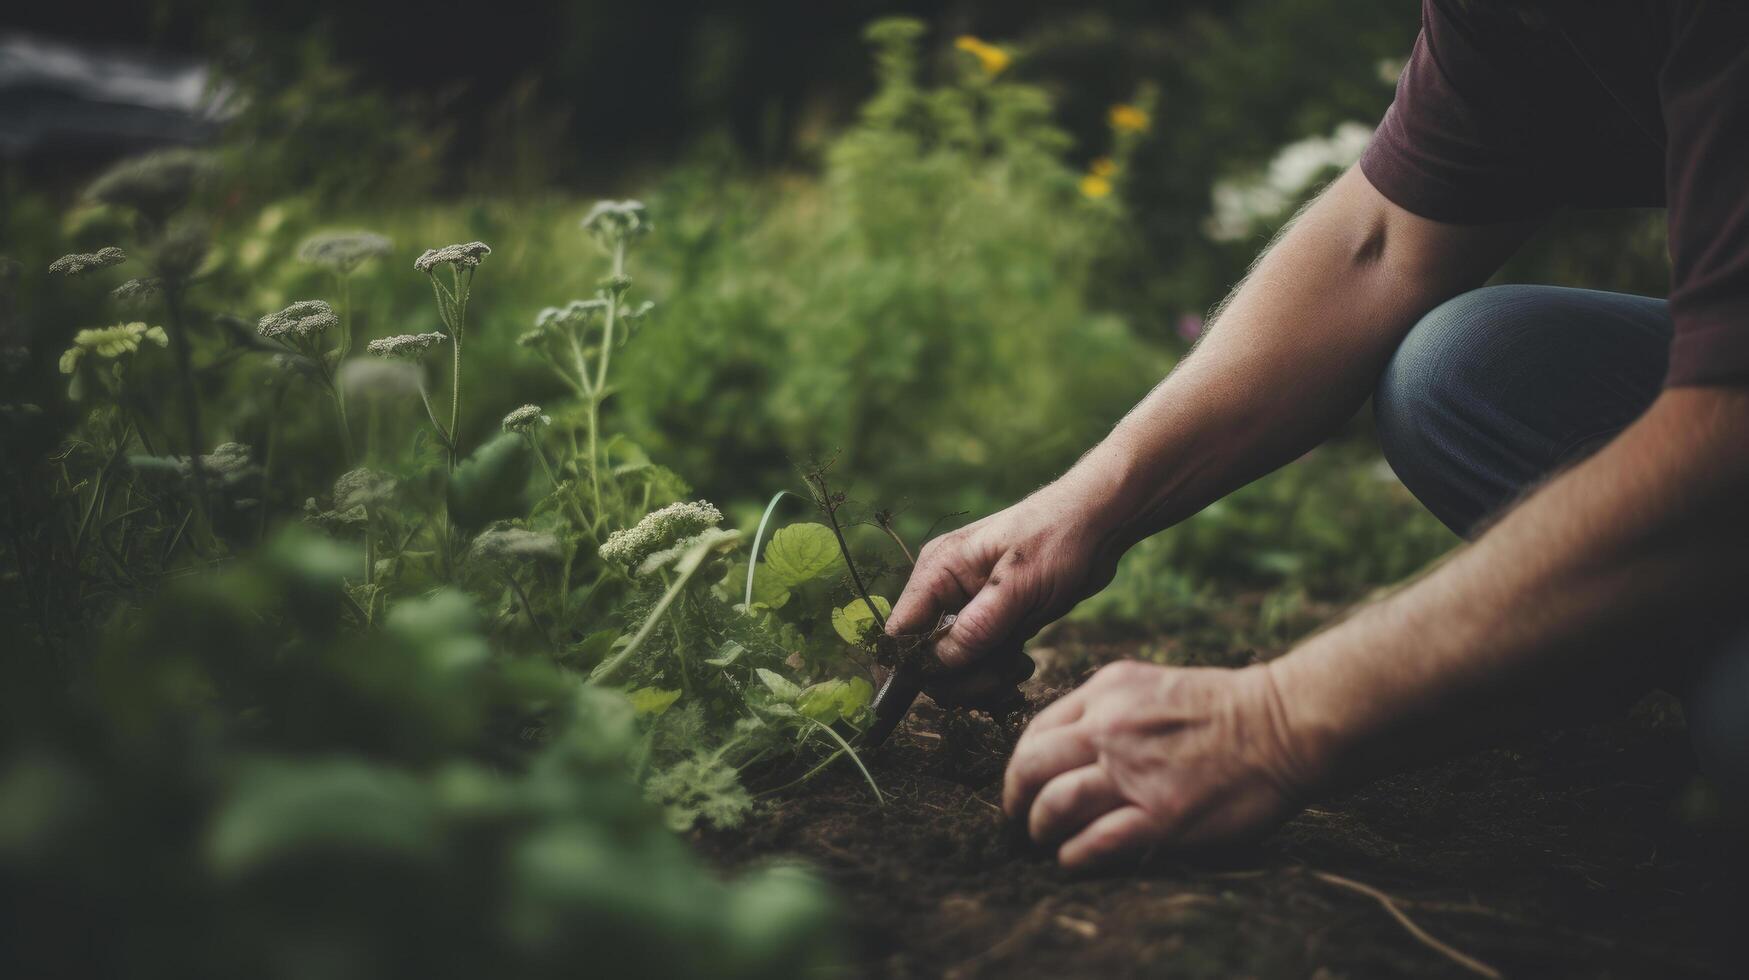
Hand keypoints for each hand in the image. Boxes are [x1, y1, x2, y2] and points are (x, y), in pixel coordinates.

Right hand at [886, 480, 1124, 668]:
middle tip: (1000, 680)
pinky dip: (998, 671)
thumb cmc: (1058, 539)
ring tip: (1018, 669)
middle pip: (926, 657)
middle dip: (961, 678)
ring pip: (955, 664)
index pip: (900, 632)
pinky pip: (981, 659)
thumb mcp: (1018, 586)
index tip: (956, 682)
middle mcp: (945, 590)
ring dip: (984, 678)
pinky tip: (1023, 664)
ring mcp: (969, 606)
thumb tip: (935, 664)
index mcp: (937, 571)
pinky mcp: (993, 620)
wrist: (1101, 522)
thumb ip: (976, 627)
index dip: (917, 666)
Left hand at [1003, 660, 1320, 868]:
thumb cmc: (1219, 710)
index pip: (1034, 732)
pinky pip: (1094, 844)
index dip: (1019, 767)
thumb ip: (1101, 709)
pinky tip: (1076, 859)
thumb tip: (1059, 748)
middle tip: (1020, 822)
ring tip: (1047, 842)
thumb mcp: (1147, 684)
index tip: (1023, 788)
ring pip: (1053, 806)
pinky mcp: (1161, 818)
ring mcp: (1135, 774)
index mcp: (1106, 692)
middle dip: (1015, 801)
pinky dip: (1074, 857)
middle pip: (1030, 768)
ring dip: (1040, 831)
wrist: (1282, 725)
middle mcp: (1111, 729)